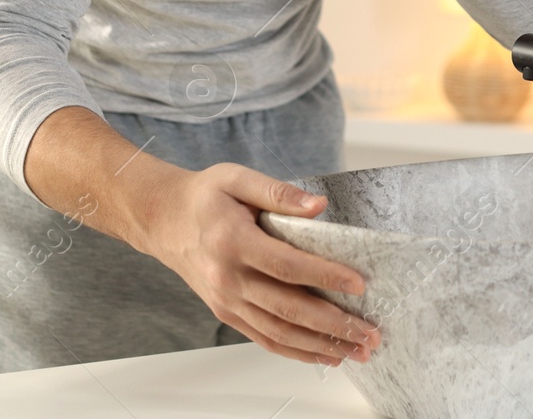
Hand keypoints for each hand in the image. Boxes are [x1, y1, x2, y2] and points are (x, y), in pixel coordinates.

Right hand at [142, 162, 381, 366]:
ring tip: (356, 351)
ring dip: (321, 345)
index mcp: (233, 242)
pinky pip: (265, 338)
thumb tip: (318, 206)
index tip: (358, 284)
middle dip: (333, 324)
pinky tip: (324, 354)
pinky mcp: (227, 313)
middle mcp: (228, 278)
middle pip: (288, 308)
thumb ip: (279, 192)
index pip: (287, 265)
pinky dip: (296, 351)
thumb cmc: (203, 197)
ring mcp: (226, 301)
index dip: (325, 276)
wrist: (162, 220)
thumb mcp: (237, 178)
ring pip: (279, 332)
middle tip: (369, 332)